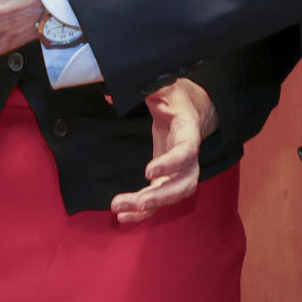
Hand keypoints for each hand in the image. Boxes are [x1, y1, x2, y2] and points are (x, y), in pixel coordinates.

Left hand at [111, 79, 219, 223]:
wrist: (191, 107)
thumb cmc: (175, 96)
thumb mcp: (162, 85)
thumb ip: (141, 88)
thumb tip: (110, 95)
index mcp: (188, 131)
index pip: (186, 151)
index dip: (171, 163)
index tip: (148, 171)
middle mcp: (190, 157)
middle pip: (184, 183)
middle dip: (161, 195)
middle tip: (139, 202)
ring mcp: (180, 171)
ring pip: (171, 196)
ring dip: (148, 207)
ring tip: (120, 210)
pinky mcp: (168, 178)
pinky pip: (159, 199)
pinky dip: (142, 211)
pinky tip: (122, 216)